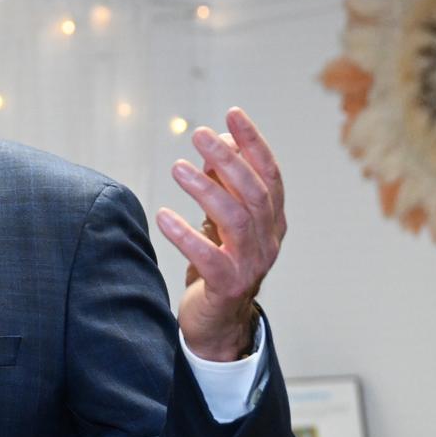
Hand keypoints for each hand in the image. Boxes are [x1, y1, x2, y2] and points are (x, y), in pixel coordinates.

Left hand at [156, 108, 285, 361]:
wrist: (218, 323)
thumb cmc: (218, 265)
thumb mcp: (222, 223)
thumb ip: (222, 188)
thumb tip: (212, 148)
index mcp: (272, 220)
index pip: (269, 174)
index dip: (253, 142)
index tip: (232, 114)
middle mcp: (269, 239)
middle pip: (254, 192)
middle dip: (228, 159)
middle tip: (199, 135)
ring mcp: (252, 264)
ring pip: (237, 219)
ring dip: (207, 190)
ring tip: (178, 168)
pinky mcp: (228, 286)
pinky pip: (210, 257)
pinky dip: (186, 235)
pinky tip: (163, 216)